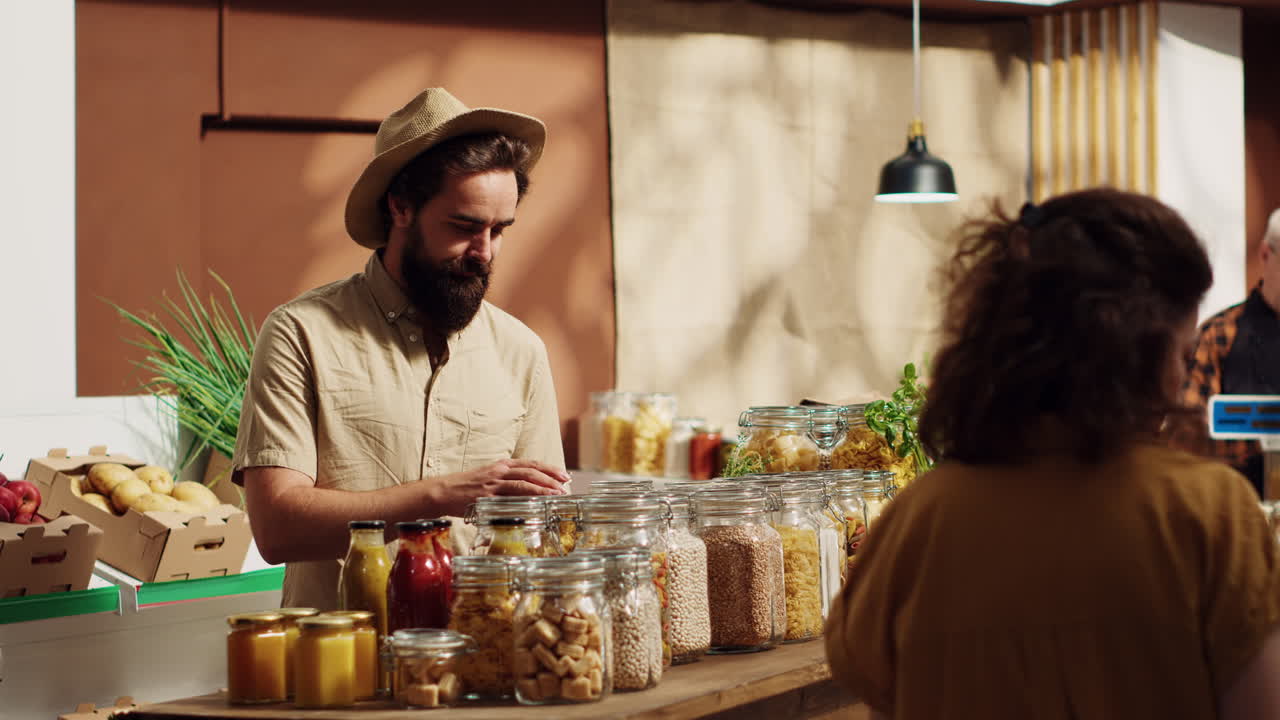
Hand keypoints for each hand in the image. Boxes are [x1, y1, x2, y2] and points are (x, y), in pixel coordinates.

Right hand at [424, 459, 570, 516]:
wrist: (442, 491)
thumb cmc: (466, 487)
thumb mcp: (488, 478)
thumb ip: (506, 483)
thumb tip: (527, 493)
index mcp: (501, 465)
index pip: (531, 464)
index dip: (549, 469)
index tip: (563, 475)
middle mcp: (499, 471)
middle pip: (531, 471)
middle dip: (551, 478)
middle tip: (565, 485)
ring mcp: (493, 483)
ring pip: (523, 483)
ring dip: (542, 489)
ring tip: (556, 494)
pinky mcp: (487, 496)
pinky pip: (509, 497)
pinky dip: (524, 500)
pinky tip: (535, 505)